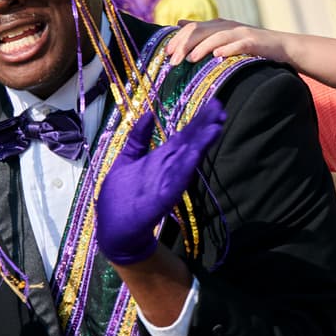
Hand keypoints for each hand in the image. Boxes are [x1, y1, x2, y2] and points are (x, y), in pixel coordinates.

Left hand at [95, 99, 227, 264]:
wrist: (115, 232)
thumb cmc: (120, 198)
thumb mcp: (126, 161)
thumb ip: (138, 139)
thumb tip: (147, 114)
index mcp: (161, 158)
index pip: (184, 135)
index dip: (199, 120)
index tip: (214, 104)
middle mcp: (168, 168)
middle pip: (190, 143)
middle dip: (204, 125)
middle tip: (221, 107)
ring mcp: (167, 182)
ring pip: (187, 159)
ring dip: (201, 143)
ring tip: (215, 126)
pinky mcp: (162, 199)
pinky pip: (176, 181)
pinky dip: (185, 167)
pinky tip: (195, 153)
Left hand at [164, 19, 288, 65]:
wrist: (282, 46)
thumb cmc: (252, 45)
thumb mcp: (225, 34)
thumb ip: (204, 30)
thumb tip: (179, 24)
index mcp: (219, 24)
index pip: (193, 27)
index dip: (178, 39)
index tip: (165, 53)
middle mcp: (228, 26)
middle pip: (201, 30)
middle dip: (184, 44)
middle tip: (173, 60)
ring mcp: (242, 33)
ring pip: (217, 37)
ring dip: (202, 48)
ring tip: (190, 59)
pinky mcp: (255, 42)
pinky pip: (239, 45)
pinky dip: (228, 50)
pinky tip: (217, 57)